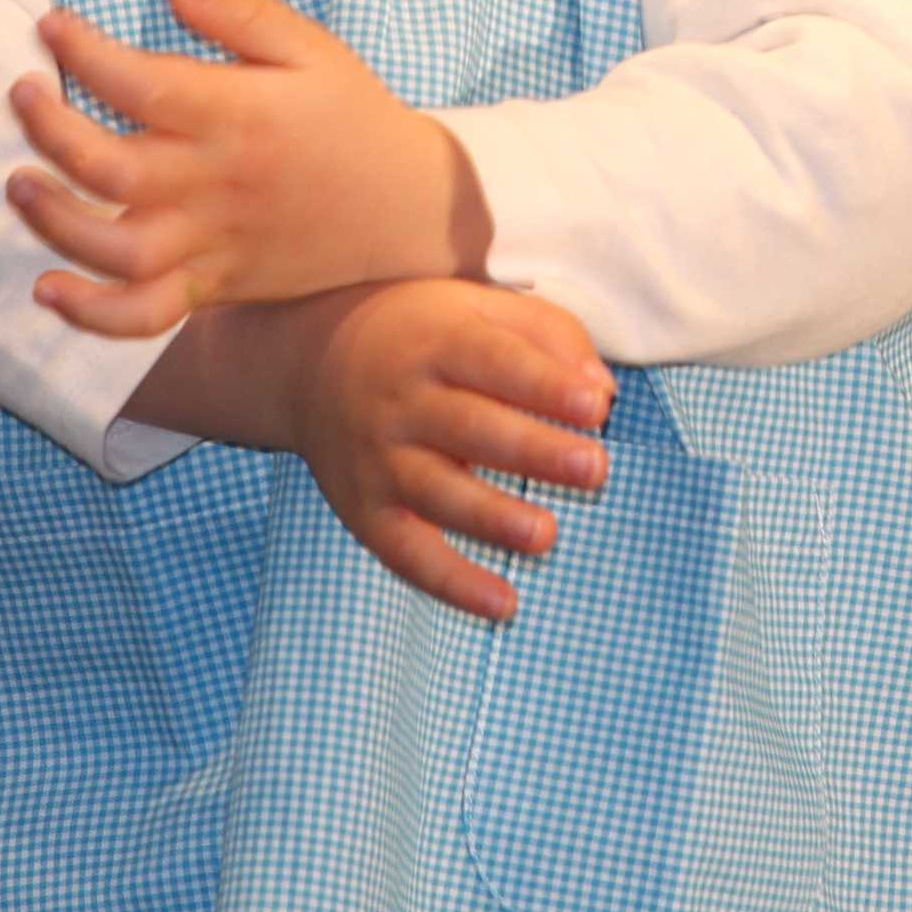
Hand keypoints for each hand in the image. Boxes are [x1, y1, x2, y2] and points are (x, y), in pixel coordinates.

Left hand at [12, 0, 487, 341]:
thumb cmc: (353, 117)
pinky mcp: (216, 284)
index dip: (81, 51)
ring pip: (116, 247)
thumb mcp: (312, 49)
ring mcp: (215, 242)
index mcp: (239, 116)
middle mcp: (218, 184)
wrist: (409, 211)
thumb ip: (242, 12)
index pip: (138, 83)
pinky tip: (48, 290)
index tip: (52, 25)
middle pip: (110, 165)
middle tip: (22, 92)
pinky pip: (147, 313)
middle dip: (49, 127)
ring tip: (18, 183)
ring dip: (55, 220)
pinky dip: (94, 313)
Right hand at [130, 278, 613, 622]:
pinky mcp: (366, 511)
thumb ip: (549, 336)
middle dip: (535, 453)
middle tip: (595, 469)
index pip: (496, 363)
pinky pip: (408, 554)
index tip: (594, 407)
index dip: (545, 386)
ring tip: (546, 535)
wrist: (310, 361)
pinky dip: (453, 584)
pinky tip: (504, 604)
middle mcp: (403, 402)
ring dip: (494, 520)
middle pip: (472, 430)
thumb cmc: (423, 334)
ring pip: (439, 495)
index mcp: (437, 343)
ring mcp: (380, 460)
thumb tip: (601, 392)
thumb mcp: (480, 307)